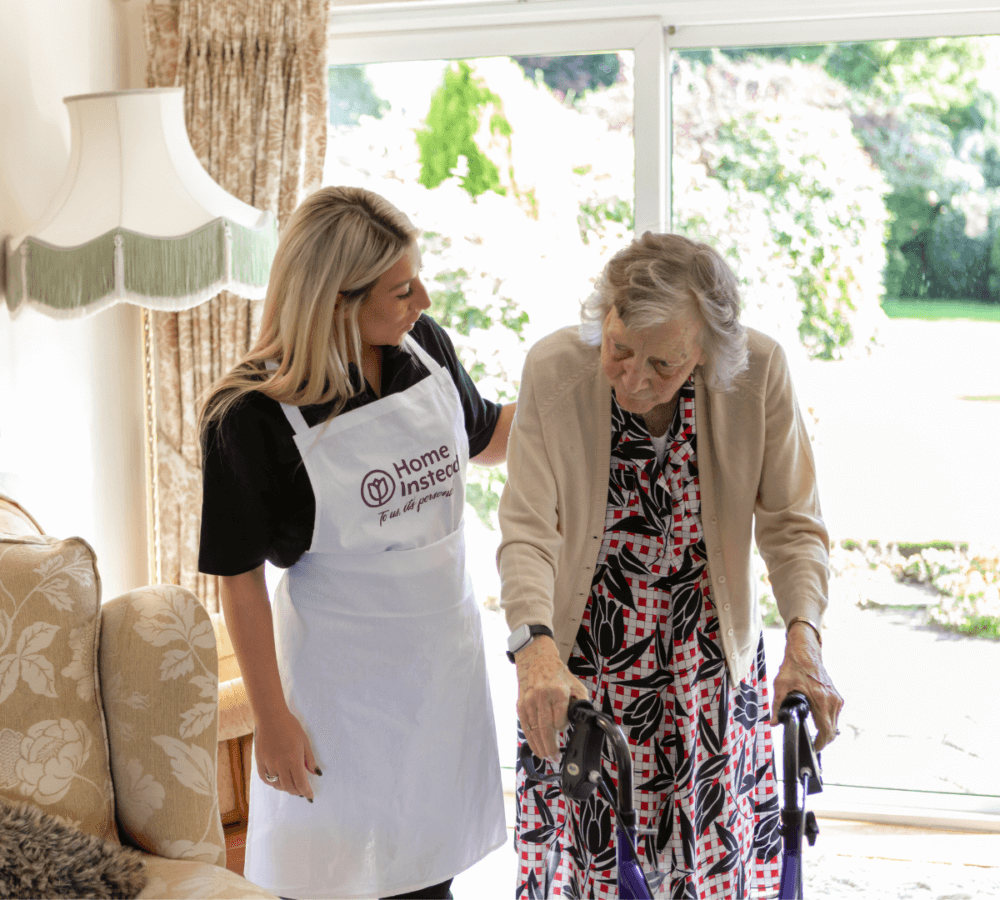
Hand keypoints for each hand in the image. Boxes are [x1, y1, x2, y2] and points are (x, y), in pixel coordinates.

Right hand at [254, 710, 320, 800]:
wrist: (270, 716)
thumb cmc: (290, 726)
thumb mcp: (304, 741)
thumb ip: (310, 759)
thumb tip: (317, 773)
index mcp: (293, 760)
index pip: (301, 783)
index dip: (306, 792)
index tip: (310, 797)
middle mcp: (280, 765)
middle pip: (289, 787)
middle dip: (297, 791)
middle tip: (302, 791)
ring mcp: (268, 764)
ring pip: (277, 785)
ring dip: (285, 788)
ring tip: (291, 786)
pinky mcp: (259, 761)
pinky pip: (265, 778)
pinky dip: (272, 783)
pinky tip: (277, 781)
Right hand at [515, 636, 588, 760]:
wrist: (535, 657)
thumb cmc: (557, 673)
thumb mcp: (575, 684)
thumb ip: (580, 703)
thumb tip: (582, 721)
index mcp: (557, 692)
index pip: (559, 720)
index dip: (563, 728)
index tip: (564, 730)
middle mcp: (541, 697)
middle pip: (545, 729)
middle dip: (550, 747)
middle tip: (555, 758)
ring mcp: (529, 702)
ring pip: (533, 731)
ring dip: (540, 746)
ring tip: (546, 757)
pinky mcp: (520, 705)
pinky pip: (525, 726)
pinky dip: (530, 739)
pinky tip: (536, 748)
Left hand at [771, 622, 842, 750]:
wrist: (805, 651)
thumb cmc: (794, 666)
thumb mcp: (781, 685)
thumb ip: (777, 705)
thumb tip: (774, 723)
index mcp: (820, 698)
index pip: (826, 730)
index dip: (820, 744)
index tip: (812, 749)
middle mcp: (832, 700)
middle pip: (832, 731)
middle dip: (822, 741)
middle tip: (810, 746)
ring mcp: (836, 698)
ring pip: (834, 724)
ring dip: (825, 732)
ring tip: (811, 736)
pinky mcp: (836, 696)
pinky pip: (834, 715)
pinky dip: (827, 722)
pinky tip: (816, 723)